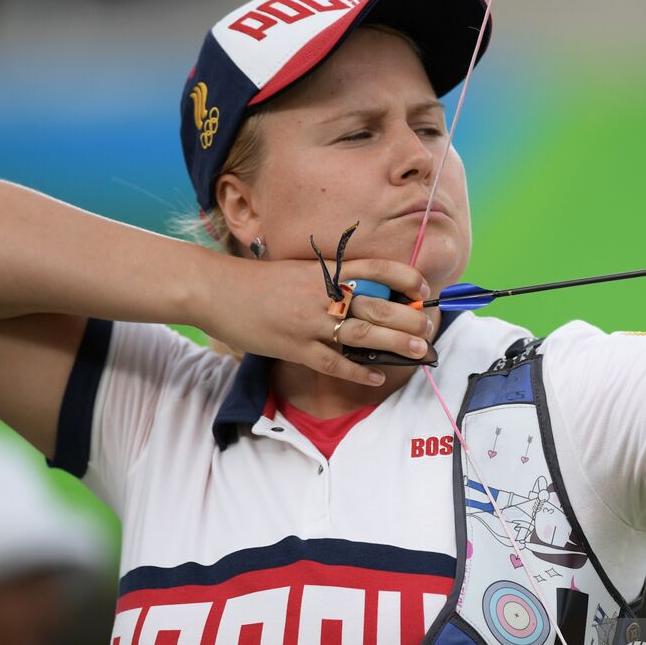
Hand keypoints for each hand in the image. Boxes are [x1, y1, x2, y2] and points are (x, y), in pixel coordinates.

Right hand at [193, 253, 433, 385]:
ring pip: (363, 335)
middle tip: (429, 330)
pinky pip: (334, 363)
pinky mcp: (295, 347)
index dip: (406, 279)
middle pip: (378, 306)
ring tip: (420, 352)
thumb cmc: (260, 282)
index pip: (377, 268)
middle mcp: (322, 294)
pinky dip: (358, 371)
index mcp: (326, 271)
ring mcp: (309, 322)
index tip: (424, 290)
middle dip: (410, 319)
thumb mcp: (300, 271)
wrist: (216, 289)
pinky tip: (377, 376)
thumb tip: (366, 295)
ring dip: (395, 344)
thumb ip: (332, 280)